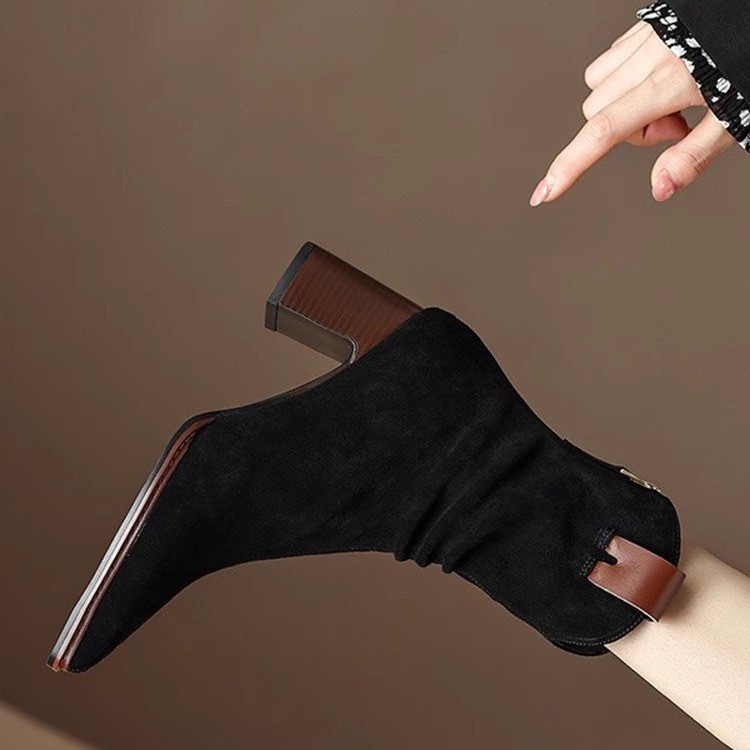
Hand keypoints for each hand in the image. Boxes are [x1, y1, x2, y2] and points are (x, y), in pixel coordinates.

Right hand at [530, 21, 734, 205]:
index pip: (604, 131)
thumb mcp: (735, 117)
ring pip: (598, 84)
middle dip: (625, 132)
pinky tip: (660, 77)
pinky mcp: (647, 24)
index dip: (570, 166)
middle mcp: (651, 56)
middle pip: (596, 112)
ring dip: (620, 105)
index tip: (545, 193)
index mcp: (671, 81)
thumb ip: (695, 156)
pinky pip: (612, 58)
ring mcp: (646, 37)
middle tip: (674, 126)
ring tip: (668, 100)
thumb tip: (659, 190)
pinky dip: (625, 79)